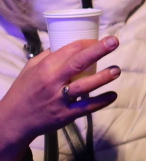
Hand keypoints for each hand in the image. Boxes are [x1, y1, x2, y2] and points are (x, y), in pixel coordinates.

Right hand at [0, 37, 119, 160]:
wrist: (13, 120)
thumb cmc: (24, 90)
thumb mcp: (30, 69)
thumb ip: (49, 56)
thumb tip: (70, 43)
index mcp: (45, 68)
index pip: (69, 50)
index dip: (87, 43)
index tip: (99, 39)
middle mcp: (52, 82)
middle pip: (78, 63)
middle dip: (98, 51)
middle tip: (114, 41)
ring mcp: (59, 100)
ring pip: (85, 86)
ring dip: (103, 77)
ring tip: (117, 70)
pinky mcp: (65, 115)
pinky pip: (86, 108)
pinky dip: (101, 101)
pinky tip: (113, 95)